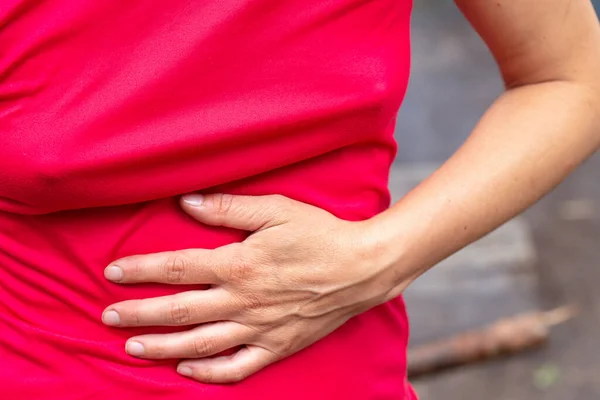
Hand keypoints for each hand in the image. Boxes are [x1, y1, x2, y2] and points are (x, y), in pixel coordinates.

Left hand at [102, 194, 400, 382]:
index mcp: (239, 264)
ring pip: (201, 342)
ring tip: (133, 348)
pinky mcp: (279, 344)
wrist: (363, 267)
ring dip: (163, 347)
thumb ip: (230, 207)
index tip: (113, 272)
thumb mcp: (276, 209)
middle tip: (108, 318)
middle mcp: (243, 300)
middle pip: (180, 310)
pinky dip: (210, 372)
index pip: (178, 268)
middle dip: (139, 314)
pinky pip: (239, 366)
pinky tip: (187, 370)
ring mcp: (260, 327)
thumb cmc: (321, 234)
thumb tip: (187, 201)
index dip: (142, 270)